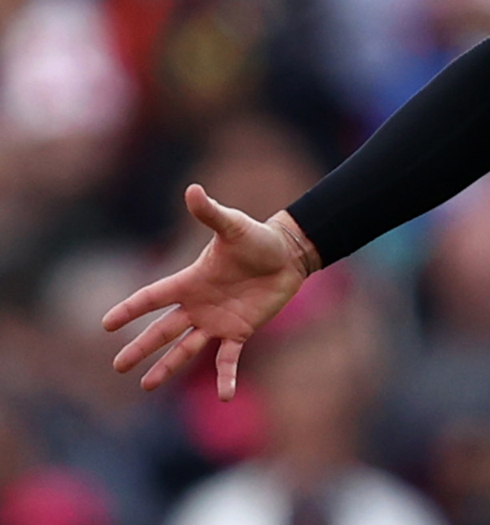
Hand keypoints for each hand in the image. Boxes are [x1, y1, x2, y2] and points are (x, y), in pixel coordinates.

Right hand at [102, 185, 315, 399]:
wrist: (287, 254)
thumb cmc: (256, 238)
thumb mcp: (233, 226)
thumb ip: (211, 213)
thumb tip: (193, 189)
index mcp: (190, 281)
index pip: (152, 297)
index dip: (129, 310)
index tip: (106, 324)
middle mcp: (198, 305)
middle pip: (162, 330)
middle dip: (140, 347)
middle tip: (117, 365)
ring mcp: (217, 321)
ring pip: (185, 349)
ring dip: (167, 367)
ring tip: (146, 386)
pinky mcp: (240, 332)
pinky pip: (229, 359)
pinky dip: (226, 377)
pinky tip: (224, 396)